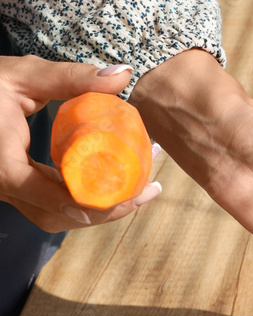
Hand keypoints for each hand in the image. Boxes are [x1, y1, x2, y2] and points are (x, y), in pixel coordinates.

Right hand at [0, 56, 160, 231]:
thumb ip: (70, 77)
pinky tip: (115, 186)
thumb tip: (123, 74)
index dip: (87, 202)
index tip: (127, 199)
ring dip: (100, 209)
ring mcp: (7, 192)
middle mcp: (1, 186)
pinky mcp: (15, 191)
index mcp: (0, 164)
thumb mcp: (23, 75)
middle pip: (58, 214)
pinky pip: (52, 207)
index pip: (45, 194)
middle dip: (108, 209)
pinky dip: (85, 201)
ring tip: (142, 190)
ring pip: (56, 217)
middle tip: (150, 190)